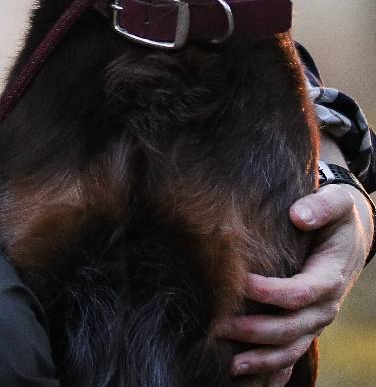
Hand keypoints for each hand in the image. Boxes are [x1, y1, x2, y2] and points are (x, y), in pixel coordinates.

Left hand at [213, 182, 372, 386]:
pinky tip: (251, 381)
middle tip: (218, 327)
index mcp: (330, 276)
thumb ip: (321, 205)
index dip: (271, 292)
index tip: (240, 283)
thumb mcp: (337, 201)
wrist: (351, 234)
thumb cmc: (337, 215)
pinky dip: (274, 371)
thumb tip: (298, 215)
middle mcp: (325, 306)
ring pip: (291, 348)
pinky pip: (292, 354)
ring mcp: (316, 320)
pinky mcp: (306, 325)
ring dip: (262, 359)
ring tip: (231, 366)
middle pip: (290, 327)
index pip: (300, 292)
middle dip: (255, 331)